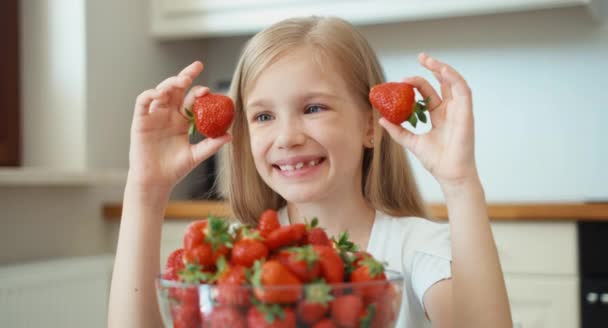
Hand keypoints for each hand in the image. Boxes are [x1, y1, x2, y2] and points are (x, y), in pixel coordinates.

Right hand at [128, 61, 231, 190]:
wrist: (156, 181)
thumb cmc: (175, 169)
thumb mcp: (196, 155)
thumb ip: (211, 145)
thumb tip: (230, 135)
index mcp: (182, 119)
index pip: (191, 98)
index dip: (200, 90)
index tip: (210, 89)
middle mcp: (168, 114)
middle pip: (176, 88)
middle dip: (186, 76)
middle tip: (196, 68)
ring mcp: (154, 115)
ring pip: (161, 91)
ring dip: (170, 82)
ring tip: (181, 80)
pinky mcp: (140, 121)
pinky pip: (143, 102)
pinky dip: (150, 94)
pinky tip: (159, 94)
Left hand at [379, 53, 477, 187]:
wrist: (450, 174)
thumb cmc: (436, 161)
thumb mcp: (412, 142)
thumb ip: (398, 131)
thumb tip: (381, 120)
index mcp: (439, 116)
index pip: (428, 93)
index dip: (417, 82)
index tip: (402, 79)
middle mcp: (450, 110)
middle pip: (443, 83)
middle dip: (432, 68)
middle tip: (420, 57)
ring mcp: (460, 110)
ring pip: (454, 82)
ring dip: (442, 69)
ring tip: (429, 60)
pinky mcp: (467, 113)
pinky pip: (463, 90)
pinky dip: (454, 78)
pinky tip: (442, 70)